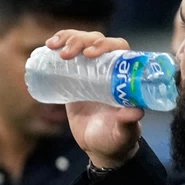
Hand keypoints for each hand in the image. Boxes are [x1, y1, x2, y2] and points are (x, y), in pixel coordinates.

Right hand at [47, 30, 144, 169]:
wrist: (98, 145)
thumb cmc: (116, 138)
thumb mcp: (122, 132)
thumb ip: (128, 123)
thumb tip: (135, 111)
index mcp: (123, 75)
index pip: (117, 48)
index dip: (104, 45)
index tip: (89, 54)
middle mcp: (108, 68)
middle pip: (96, 41)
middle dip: (80, 40)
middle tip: (65, 54)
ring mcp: (90, 70)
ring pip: (81, 42)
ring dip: (68, 38)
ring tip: (53, 46)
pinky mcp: (74, 76)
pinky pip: (68, 53)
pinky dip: (59, 45)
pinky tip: (49, 46)